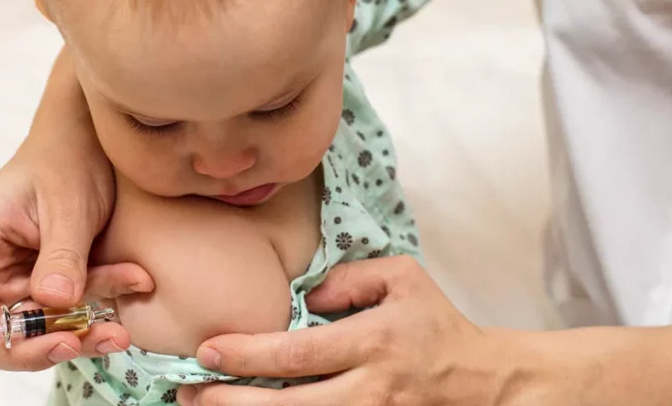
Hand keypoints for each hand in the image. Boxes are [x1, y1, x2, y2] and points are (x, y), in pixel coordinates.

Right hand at [0, 125, 153, 370]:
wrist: (100, 147)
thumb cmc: (69, 160)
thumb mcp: (69, 203)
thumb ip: (62, 252)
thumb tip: (54, 302)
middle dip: (30, 349)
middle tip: (73, 343)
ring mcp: (23, 282)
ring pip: (38, 334)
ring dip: (79, 336)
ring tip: (120, 330)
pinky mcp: (57, 288)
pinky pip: (74, 316)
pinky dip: (103, 312)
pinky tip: (137, 282)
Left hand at [177, 256, 516, 405]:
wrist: (482, 381)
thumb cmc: (436, 325)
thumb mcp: (403, 278)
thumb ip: (350, 278)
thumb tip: (303, 297)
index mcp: (373, 341)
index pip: (297, 353)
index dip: (247, 354)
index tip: (208, 350)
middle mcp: (369, 388)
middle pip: (288, 405)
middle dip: (231, 402)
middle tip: (189, 391)